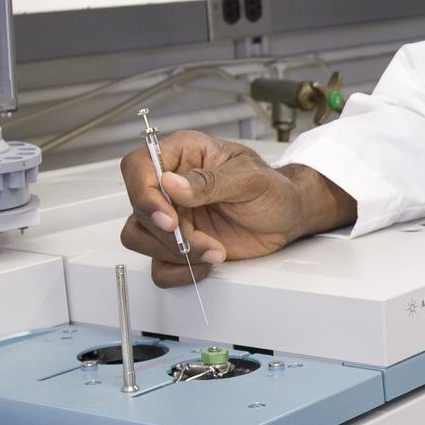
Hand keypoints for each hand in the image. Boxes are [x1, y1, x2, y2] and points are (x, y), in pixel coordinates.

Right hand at [119, 131, 354, 288]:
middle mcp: (171, 184)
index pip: (138, 165)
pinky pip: (158, 264)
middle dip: (167, 232)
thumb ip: (210, 181)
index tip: (168, 217)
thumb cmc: (273, 189)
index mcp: (185, 153)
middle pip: (138, 208)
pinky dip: (179, 271)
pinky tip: (207, 262)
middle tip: (199, 240)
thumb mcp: (250, 178)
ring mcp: (172, 215)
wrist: (287, 217)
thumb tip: (171, 183)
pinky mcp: (177, 243)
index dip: (143, 193)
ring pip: (140, 237)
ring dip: (174, 251)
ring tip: (213, 251)